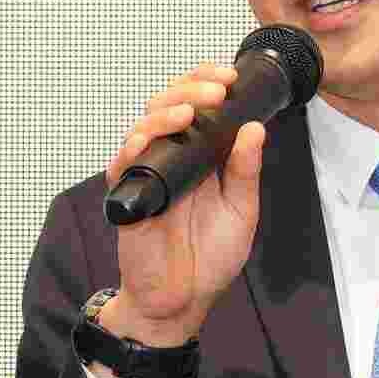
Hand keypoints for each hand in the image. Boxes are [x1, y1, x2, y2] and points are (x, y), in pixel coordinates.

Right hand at [102, 59, 268, 345]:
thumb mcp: (242, 211)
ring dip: (166, 111)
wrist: (182, 300)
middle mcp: (172, 156)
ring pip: (145, 125)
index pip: (200, 104)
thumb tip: (255, 128)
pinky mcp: (127, 195)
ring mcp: (147, 172)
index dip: (209, 83)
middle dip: (192, 88)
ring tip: (190, 112)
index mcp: (202, 155)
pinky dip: (134, 146)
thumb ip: (246, 171)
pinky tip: (148, 138)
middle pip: (170, 104)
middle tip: (217, 90)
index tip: (231, 77)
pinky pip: (123, 162)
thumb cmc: (210, 257)